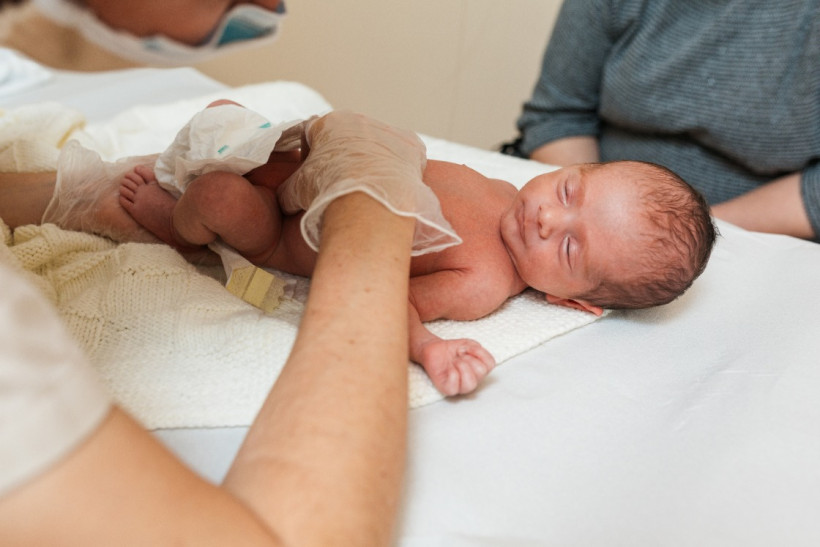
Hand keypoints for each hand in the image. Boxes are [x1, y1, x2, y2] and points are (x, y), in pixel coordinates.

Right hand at [276, 110, 425, 213]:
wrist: (370, 201)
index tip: (315, 175)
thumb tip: (283, 200)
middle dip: (344, 158)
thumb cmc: (329, 191)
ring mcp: (388, 131)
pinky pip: (404, 156)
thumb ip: (286, 190)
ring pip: (377, 145)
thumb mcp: (297, 191)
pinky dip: (399, 169)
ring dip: (373, 162)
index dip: (311, 156)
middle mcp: (359, 120)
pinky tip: (392, 187)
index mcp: (327, 123)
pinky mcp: (412, 146)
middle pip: (348, 138)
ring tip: (370, 190)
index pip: (313, 134)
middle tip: (344, 185)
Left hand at [417, 337, 495, 395]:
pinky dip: (452, 373)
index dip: (479, 352)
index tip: (467, 349)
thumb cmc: (451, 350)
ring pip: (471, 383)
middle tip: (460, 356)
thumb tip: (475, 352)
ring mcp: (460, 386)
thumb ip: (477, 348)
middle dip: (470, 359)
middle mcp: (472, 380)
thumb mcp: (468, 344)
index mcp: (479, 370)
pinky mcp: (447, 388)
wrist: (433, 348)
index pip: (490, 364)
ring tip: (455, 362)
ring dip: (463, 367)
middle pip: (481, 372)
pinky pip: (454, 387)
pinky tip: (449, 367)